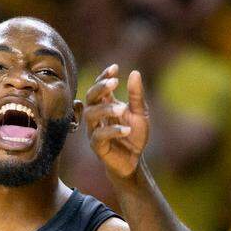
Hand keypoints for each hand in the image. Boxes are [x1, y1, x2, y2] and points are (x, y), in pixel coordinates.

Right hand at [85, 64, 149, 179]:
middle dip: (100, 88)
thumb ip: (136, 95)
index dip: (104, 77)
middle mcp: (96, 116)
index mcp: (105, 105)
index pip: (99, 87)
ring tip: (122, 109)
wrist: (134, 161)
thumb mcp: (140, 114)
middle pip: (90, 97)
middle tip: (114, 83)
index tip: (115, 68)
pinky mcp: (97, 146)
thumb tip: (134, 72)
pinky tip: (126, 130)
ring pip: (91, 115)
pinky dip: (112, 131)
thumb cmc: (134, 136)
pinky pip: (99, 136)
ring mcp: (94, 131)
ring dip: (105, 109)